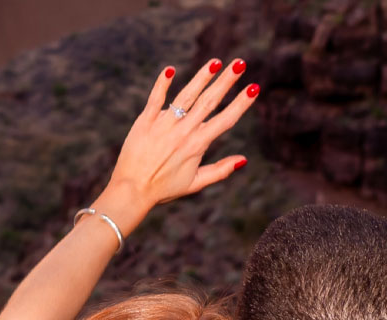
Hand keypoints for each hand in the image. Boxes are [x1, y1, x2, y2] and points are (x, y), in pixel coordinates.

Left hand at [93, 58, 259, 233]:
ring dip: (201, 77)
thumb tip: (243, 159)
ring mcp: (163, 125)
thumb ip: (220, 170)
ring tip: (215, 62)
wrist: (132, 191)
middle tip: (239, 63)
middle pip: (209, 101)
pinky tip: (170, 69)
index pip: (225, 120)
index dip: (241, 103)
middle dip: (226, 81)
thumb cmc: (163, 189)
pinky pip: (155, 99)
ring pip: (186, 96)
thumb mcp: (195, 183)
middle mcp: (183, 132)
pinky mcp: (144, 122)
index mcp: (197, 145)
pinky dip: (162, 84)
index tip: (254, 88)